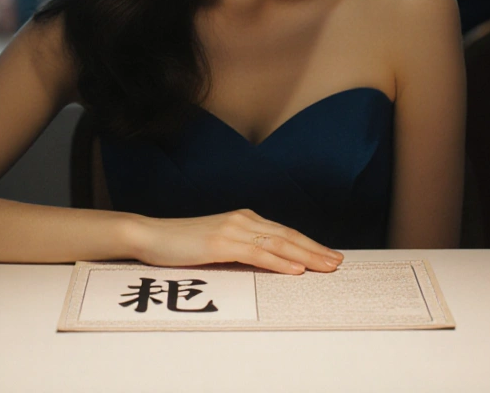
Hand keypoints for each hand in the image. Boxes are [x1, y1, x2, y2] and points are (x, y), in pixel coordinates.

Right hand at [130, 209, 343, 274]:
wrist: (150, 234)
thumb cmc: (180, 243)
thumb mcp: (215, 244)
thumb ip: (238, 249)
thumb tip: (262, 263)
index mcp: (243, 219)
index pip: (284, 232)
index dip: (308, 244)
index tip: (328, 255)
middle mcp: (242, 219)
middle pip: (288, 235)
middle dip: (316, 249)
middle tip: (339, 262)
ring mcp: (233, 229)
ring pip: (279, 243)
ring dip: (306, 256)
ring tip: (327, 266)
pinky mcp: (221, 242)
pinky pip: (258, 253)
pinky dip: (280, 262)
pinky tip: (296, 270)